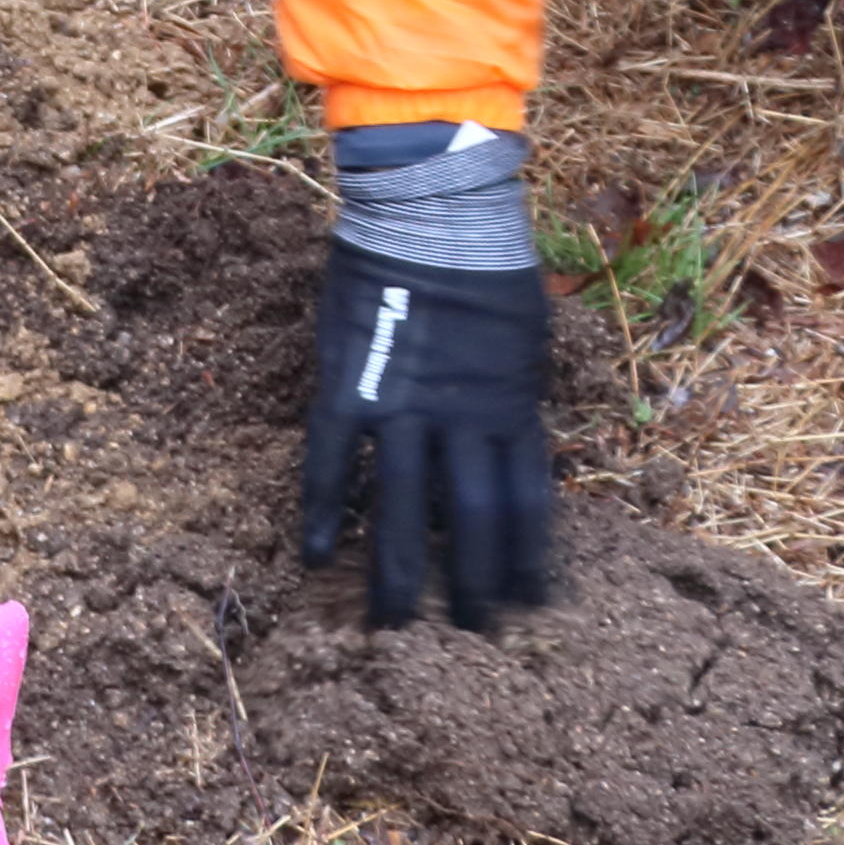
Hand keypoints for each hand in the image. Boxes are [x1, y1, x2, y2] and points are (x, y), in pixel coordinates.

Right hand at [302, 245, 553, 631]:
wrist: (432, 208)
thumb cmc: (486, 260)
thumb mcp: (525, 333)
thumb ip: (514, 391)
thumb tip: (514, 432)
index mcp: (512, 406)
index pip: (527, 505)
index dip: (526, 559)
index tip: (526, 604)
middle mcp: (463, 418)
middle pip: (473, 521)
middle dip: (473, 584)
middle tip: (470, 636)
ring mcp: (404, 406)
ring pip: (406, 507)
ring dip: (401, 570)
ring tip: (395, 625)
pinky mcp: (350, 386)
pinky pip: (334, 460)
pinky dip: (326, 509)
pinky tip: (317, 556)